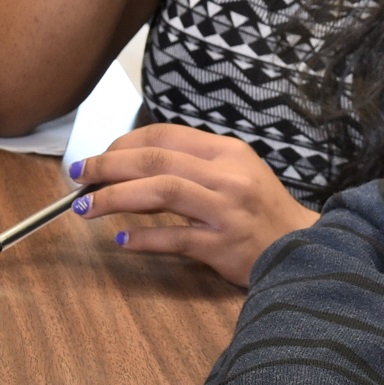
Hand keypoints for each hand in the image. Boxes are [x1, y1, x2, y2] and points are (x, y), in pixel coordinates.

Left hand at [69, 125, 320, 285]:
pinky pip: (175, 238)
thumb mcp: (234, 173)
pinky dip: (143, 238)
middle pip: (156, 160)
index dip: (123, 143)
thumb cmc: (261, 211)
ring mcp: (226, 210)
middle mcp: (227, 175)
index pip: (165, 136)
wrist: (305, 249)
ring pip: (161, 191)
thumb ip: (192, 166)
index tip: (98, 156)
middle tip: (78, 175)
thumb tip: (134, 165)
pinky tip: (121, 239)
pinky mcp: (223, 245)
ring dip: (115, 197)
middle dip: (108, 165)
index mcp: (227, 152)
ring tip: (85, 206)